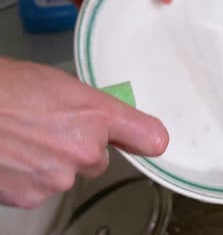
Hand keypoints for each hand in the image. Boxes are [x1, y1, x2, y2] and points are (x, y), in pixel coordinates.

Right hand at [0, 58, 168, 208]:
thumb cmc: (5, 88)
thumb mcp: (59, 85)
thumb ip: (92, 108)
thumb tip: (109, 124)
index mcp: (97, 116)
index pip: (148, 136)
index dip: (146, 139)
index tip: (149, 143)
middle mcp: (85, 150)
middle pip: (97, 159)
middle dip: (79, 148)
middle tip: (48, 129)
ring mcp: (59, 177)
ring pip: (67, 175)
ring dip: (51, 163)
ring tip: (22, 140)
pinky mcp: (33, 197)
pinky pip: (41, 189)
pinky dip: (29, 178)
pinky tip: (11, 156)